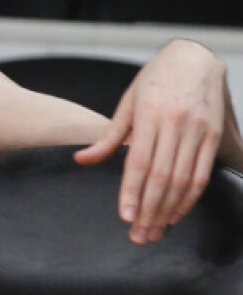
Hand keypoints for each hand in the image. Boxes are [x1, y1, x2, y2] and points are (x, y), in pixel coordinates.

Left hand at [75, 40, 230, 243]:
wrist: (194, 59)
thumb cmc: (153, 81)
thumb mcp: (126, 103)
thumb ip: (108, 136)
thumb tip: (81, 160)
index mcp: (150, 115)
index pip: (139, 162)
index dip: (132, 192)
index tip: (125, 217)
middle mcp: (176, 125)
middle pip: (162, 177)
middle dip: (149, 210)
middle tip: (138, 236)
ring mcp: (198, 131)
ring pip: (183, 180)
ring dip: (168, 210)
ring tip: (154, 231)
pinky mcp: (213, 136)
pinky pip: (202, 173)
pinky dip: (189, 198)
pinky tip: (176, 214)